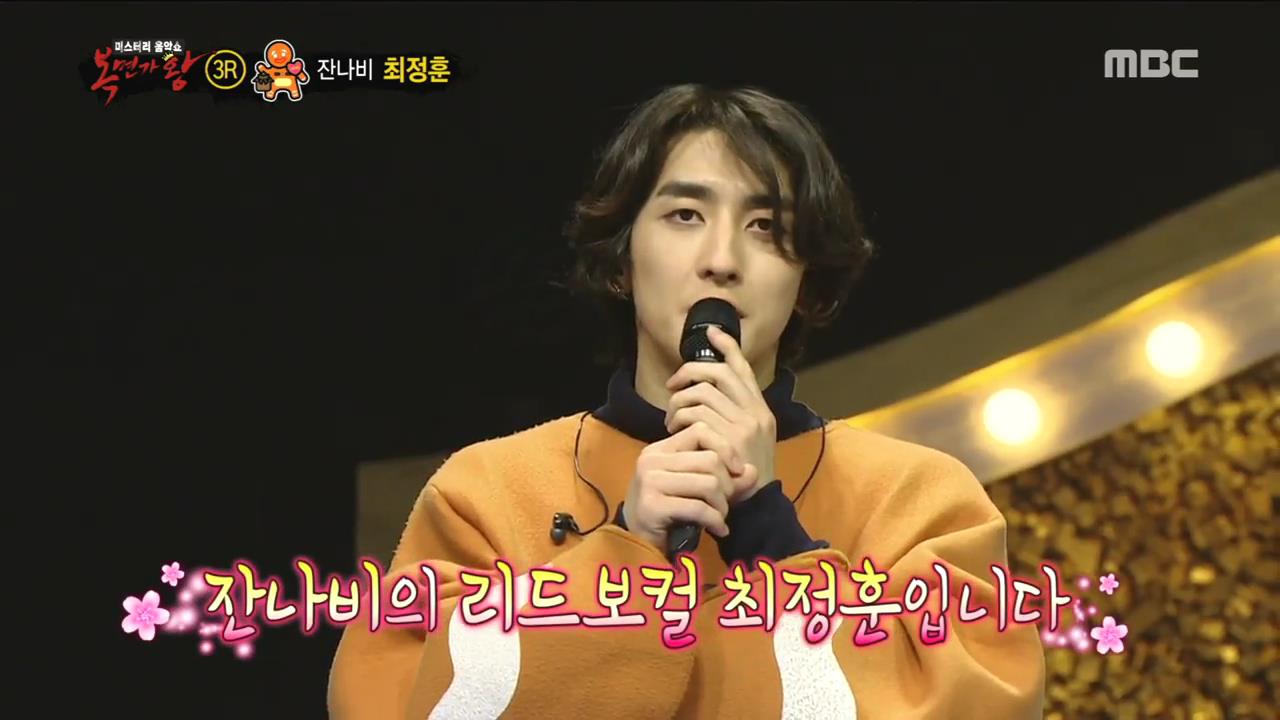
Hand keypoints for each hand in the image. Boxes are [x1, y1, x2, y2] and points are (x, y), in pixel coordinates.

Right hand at [622, 421, 744, 549]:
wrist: (638, 541)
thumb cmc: (669, 511)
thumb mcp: (698, 488)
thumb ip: (726, 477)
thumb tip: (752, 471)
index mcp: (661, 448)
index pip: (700, 430)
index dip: (726, 448)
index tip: (736, 470)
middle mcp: (652, 459)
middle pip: (710, 459)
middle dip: (727, 485)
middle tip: (725, 503)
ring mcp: (649, 481)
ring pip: (708, 483)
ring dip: (722, 505)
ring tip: (720, 517)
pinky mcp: (652, 505)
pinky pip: (699, 508)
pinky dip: (715, 521)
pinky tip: (719, 529)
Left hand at [663, 325, 776, 503]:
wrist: (757, 506)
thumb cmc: (744, 474)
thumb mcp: (749, 439)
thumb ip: (734, 414)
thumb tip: (708, 389)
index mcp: (760, 409)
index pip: (743, 368)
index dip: (727, 346)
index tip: (711, 331)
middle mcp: (755, 413)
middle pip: (716, 374)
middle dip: (689, 374)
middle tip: (672, 387)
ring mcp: (743, 427)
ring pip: (701, 394)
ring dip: (678, 403)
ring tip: (671, 419)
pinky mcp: (729, 441)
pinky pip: (696, 417)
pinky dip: (679, 420)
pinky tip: (675, 432)